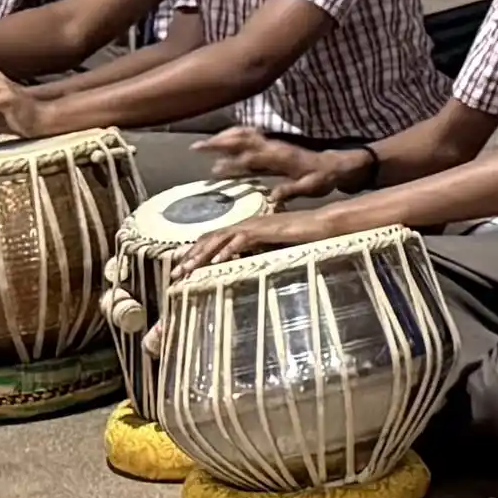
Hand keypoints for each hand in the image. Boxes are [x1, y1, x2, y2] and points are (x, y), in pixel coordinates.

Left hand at [174, 206, 320, 276]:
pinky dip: (227, 250)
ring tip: (187, 269)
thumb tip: (238, 264)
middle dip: (190, 256)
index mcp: (245, 228)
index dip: (195, 253)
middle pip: (210, 238)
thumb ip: (254, 252)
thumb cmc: (300, 237)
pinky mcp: (264, 229)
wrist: (321, 225)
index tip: (182, 268)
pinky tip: (216, 261)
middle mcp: (245, 224)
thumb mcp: (271, 248)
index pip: (213, 239)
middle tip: (175, 273)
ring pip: (220, 238)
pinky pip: (241, 239)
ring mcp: (254, 225)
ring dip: (201, 254)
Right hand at [204, 130, 363, 199]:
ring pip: (244, 136)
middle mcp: (273, 147)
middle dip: (219, 141)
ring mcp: (272, 146)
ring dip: (224, 139)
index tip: (209, 157)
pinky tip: (222, 151)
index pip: (248, 151)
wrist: (336, 165)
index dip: (228, 152)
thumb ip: (292, 190)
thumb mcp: (311, 187)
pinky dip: (234, 143)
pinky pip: (250, 142)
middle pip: (242, 137)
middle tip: (196, 147)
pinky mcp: (272, 150)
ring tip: (203, 147)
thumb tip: (272, 197)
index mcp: (279, 156)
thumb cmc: (323, 178)